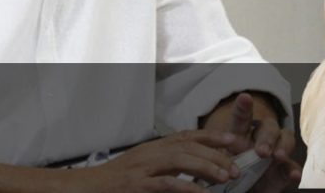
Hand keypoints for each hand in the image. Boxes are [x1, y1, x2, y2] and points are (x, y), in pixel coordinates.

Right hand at [65, 129, 240, 192]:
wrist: (88, 188)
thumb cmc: (116, 181)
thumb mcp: (143, 166)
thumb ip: (166, 165)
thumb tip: (194, 168)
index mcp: (153, 148)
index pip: (187, 136)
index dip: (212, 137)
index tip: (234, 141)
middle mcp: (150, 153)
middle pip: (188, 146)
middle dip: (215, 155)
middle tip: (236, 167)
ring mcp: (143, 168)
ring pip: (180, 160)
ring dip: (206, 167)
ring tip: (226, 177)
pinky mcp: (137, 185)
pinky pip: (166, 183)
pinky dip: (187, 187)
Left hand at [203, 93, 301, 191]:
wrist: (237, 190)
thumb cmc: (226, 172)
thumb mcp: (218, 162)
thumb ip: (219, 158)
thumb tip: (212, 158)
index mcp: (239, 135)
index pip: (242, 118)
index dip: (243, 108)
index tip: (244, 98)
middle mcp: (259, 140)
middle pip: (268, 127)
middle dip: (267, 137)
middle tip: (262, 151)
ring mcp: (274, 154)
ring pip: (285, 140)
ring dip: (283, 146)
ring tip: (277, 156)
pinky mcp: (283, 172)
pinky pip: (292, 167)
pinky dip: (294, 171)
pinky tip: (294, 175)